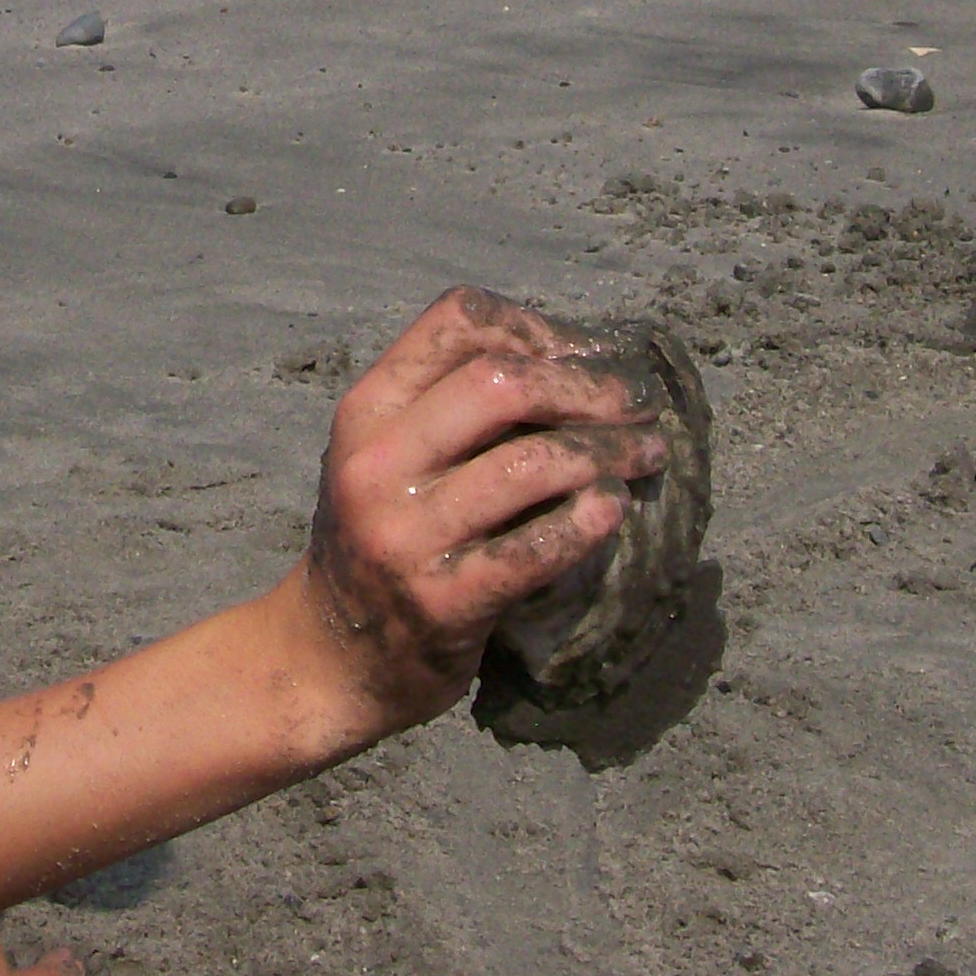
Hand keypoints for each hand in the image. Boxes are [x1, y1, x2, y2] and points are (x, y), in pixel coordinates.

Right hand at [292, 288, 664, 736]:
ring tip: (645, 454)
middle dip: (588, 385)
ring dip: (607, 451)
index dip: (537, 326)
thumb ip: (454, 406)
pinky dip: (589, 520)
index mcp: (366, 411)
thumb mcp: (388, 454)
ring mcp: (406, 534)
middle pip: (500, 381)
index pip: (458, 321)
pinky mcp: (442, 599)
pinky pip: (535, 548)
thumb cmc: (381, 537)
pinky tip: (614, 508)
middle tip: (639, 403)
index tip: (586, 355)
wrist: (329, 654)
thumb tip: (580, 362)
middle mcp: (377, 463)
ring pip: (529, 463)